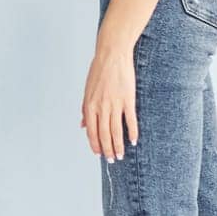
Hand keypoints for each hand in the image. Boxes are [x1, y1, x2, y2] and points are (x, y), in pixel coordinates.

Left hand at [81, 45, 138, 161]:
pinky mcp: (128, 100)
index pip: (91, 130)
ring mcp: (115, 104)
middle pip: (104, 134)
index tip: (99, 154)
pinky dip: (132, 133)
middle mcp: (101, 107)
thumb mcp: (87, 90)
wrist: (112, 55)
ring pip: (116, 130)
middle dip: (107, 149)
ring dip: (119, 145)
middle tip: (112, 160)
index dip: (95, 144)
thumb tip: (83, 125)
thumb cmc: (98, 71)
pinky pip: (130, 120)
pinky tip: (133, 141)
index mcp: (89, 105)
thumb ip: (85, 109)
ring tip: (121, 156)